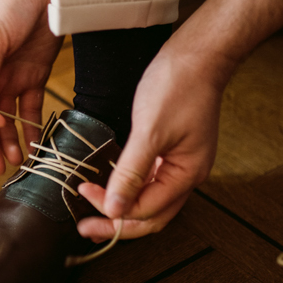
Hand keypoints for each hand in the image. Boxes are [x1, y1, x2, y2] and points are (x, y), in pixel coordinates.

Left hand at [76, 46, 225, 239]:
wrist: (197, 54)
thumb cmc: (178, 86)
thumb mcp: (150, 131)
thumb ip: (131, 173)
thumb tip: (114, 209)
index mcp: (187, 174)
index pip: (146, 210)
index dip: (113, 209)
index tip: (85, 194)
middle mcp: (186, 174)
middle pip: (151, 215)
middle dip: (117, 224)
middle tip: (85, 228)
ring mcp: (180, 163)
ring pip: (150, 200)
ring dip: (122, 209)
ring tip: (94, 214)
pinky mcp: (171, 150)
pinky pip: (150, 181)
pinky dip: (129, 188)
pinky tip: (112, 189)